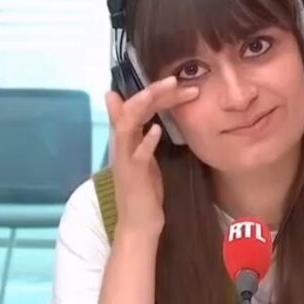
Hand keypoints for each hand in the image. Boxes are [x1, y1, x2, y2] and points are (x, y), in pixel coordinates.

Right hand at [104, 76, 198, 235]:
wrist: (138, 223)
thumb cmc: (144, 190)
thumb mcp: (144, 155)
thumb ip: (142, 131)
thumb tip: (138, 112)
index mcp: (127, 138)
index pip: (139, 106)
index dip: (157, 92)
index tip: (181, 83)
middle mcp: (122, 144)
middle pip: (133, 108)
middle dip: (154, 91)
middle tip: (176, 79)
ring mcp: (126, 159)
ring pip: (129, 124)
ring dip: (147, 105)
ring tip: (166, 90)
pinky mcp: (133, 175)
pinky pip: (137, 156)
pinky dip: (146, 141)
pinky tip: (158, 130)